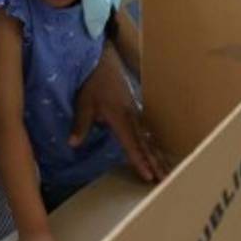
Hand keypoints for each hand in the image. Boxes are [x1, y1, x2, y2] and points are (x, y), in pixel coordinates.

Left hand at [71, 45, 169, 182]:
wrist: (104, 60)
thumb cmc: (92, 82)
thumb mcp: (83, 102)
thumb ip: (80, 124)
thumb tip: (73, 144)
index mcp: (121, 116)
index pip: (132, 143)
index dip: (139, 160)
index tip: (148, 175)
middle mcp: (133, 117)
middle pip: (146, 144)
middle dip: (156, 163)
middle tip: (166, 179)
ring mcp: (136, 114)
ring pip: (149, 139)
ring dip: (158, 156)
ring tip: (167, 171)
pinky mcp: (135, 111)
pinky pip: (147, 132)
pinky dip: (154, 145)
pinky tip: (159, 154)